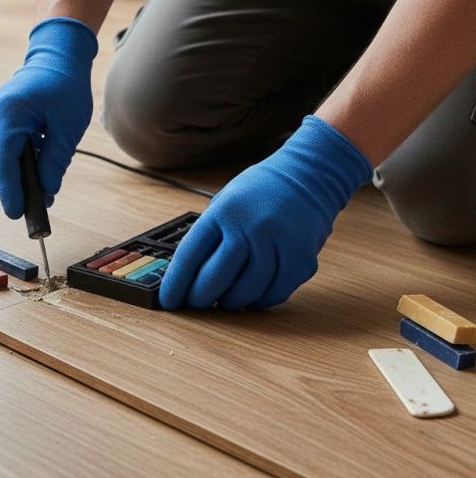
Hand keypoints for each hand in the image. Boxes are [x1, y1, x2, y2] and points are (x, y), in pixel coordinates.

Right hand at [0, 17, 97, 217]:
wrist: (56, 59)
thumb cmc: (64, 87)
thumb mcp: (68, 128)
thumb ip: (56, 161)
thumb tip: (47, 191)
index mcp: (9, 114)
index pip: (2, 162)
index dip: (9, 191)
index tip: (17, 213)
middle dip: (10, 189)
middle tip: (35, 205)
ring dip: (11, 177)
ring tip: (39, 186)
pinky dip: (10, 163)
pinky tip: (32, 167)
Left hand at [159, 116, 372, 309]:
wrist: (309, 176)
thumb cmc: (259, 192)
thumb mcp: (224, 202)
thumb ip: (209, 235)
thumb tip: (187, 276)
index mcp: (223, 212)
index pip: (189, 256)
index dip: (175, 284)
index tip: (168, 300)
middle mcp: (250, 227)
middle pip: (214, 280)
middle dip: (200, 298)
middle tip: (197, 302)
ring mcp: (278, 245)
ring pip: (244, 294)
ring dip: (230, 302)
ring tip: (225, 298)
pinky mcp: (302, 261)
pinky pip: (273, 296)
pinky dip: (258, 301)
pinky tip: (252, 293)